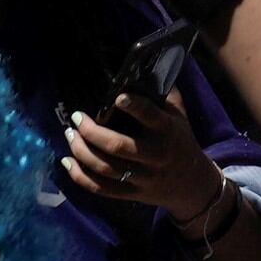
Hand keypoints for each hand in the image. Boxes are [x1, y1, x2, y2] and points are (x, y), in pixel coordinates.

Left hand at [62, 85, 227, 224]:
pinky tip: (67, 162)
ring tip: (70, 135)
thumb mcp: (179, 116)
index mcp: (168, 131)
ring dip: (82, 152)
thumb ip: (165, 94)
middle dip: (92, 132)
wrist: (193, 184)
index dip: (134, 106)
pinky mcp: (132, 194)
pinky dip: (80, 176)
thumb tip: (147, 67)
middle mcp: (155, 156)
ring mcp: (143, 178)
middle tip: (76, 118)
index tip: (117, 97)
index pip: (151, 117)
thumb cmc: (181, 141)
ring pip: (105, 168)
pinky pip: (101, 189)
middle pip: (118, 146)